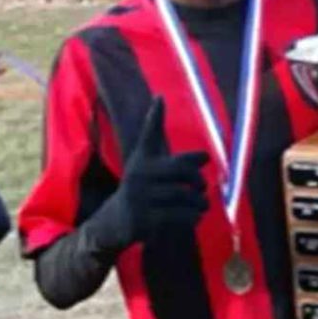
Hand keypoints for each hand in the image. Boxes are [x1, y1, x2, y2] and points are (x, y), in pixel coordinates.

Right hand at [88, 97, 208, 251]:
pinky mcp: (144, 219)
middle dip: (198, 180)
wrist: (115, 221)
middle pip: (181, 171)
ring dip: (199, 203)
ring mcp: (140, 197)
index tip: (160, 97)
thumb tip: (179, 122)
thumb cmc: (140, 187)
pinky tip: (192, 217)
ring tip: (202, 205)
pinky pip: (180, 216)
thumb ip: (165, 147)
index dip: (154, 117)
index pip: (149, 135)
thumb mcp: (146, 163)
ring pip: (185, 196)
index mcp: (142, 158)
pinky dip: (192, 217)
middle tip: (203, 187)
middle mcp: (139, 174)